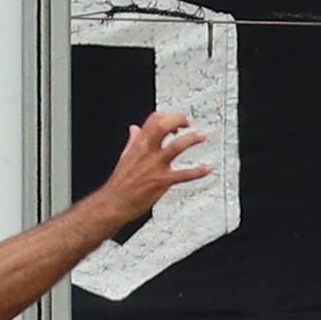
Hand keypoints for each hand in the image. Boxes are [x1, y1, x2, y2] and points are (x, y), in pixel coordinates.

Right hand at [91, 110, 212, 224]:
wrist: (114, 203)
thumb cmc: (120, 183)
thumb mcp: (125, 156)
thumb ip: (133, 141)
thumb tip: (134, 129)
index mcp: (138, 145)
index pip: (153, 120)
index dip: (167, 116)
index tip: (174, 121)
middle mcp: (147, 152)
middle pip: (163, 126)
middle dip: (178, 120)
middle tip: (188, 123)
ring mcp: (155, 166)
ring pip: (176, 146)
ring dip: (191, 139)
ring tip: (201, 137)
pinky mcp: (162, 181)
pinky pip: (184, 174)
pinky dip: (198, 171)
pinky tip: (206, 169)